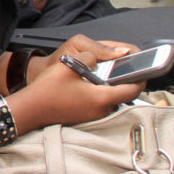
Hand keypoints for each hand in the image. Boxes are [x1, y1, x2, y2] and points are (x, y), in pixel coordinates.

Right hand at [9, 39, 143, 128]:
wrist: (31, 108)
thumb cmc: (48, 89)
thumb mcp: (69, 65)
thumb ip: (91, 57)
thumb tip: (101, 57)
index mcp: (101, 98)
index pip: (132, 90)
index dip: (141, 78)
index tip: (143, 69)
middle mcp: (101, 110)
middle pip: (124, 95)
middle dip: (126, 81)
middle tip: (124, 66)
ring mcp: (94, 116)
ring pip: (113, 99)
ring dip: (113, 87)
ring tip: (106, 72)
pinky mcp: (86, 116)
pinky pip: (102, 104)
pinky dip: (102, 93)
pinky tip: (92, 82)